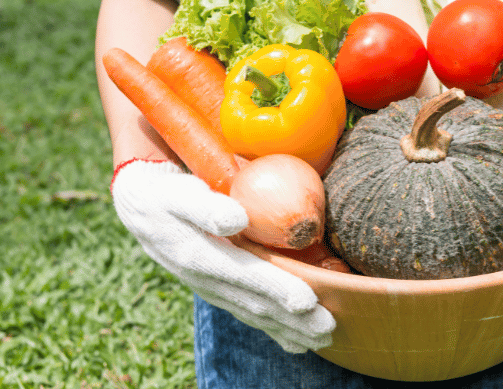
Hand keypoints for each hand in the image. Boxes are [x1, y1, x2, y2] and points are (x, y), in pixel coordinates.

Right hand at [111, 159, 334, 352]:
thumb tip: (237, 219)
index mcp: (198, 256)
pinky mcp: (218, 290)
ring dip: (288, 328)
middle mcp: (206, 280)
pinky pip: (248, 313)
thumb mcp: (178, 193)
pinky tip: (298, 343)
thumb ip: (205, 206)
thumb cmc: (167, 194)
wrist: (141, 207)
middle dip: (292, 319)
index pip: (245, 275)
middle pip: (254, 303)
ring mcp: (212, 289)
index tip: (307, 300)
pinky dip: (274, 330)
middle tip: (327, 328)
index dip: (276, 288)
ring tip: (321, 339)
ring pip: (254, 314)